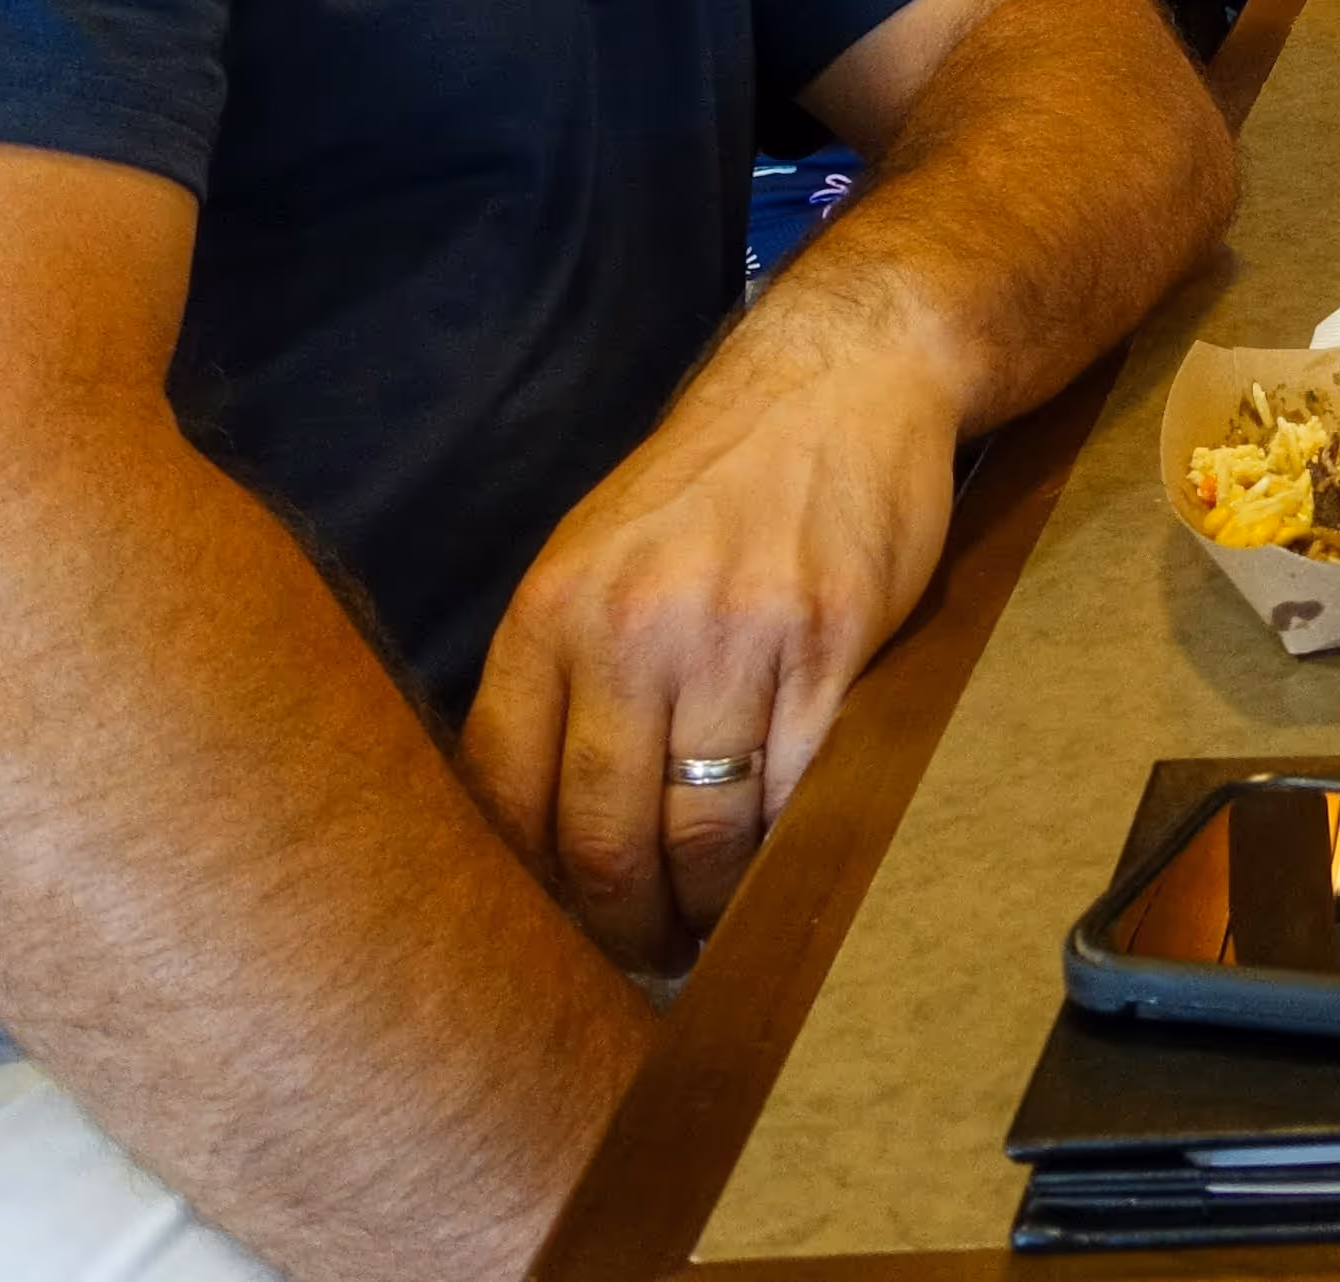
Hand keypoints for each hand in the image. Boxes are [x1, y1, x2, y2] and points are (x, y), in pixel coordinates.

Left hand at [457, 333, 967, 969]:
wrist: (838, 381)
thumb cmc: (713, 484)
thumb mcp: (596, 556)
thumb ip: (557, 676)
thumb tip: (527, 828)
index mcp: (550, 613)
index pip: (501, 800)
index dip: (524, 897)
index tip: (555, 937)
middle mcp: (629, 629)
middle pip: (600, 840)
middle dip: (622, 927)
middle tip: (645, 958)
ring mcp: (733, 639)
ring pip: (702, 835)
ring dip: (708, 906)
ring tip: (715, 925)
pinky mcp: (829, 647)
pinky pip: (795, 795)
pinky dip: (785, 851)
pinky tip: (779, 863)